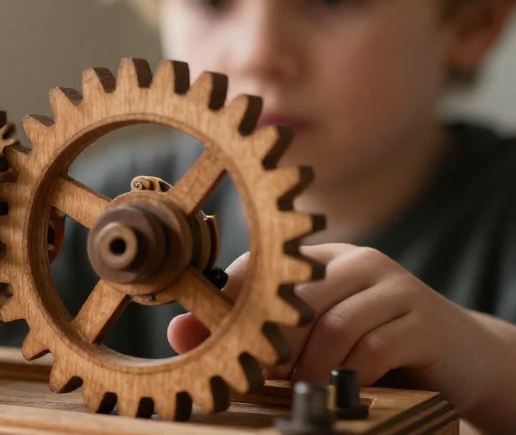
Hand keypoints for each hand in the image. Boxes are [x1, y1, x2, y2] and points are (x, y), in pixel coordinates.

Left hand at [167, 244, 493, 425]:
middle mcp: (357, 262)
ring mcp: (392, 287)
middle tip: (260, 374)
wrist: (463, 356)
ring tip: (299, 385)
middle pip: (295, 294)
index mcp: (322, 258)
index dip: (234, 305)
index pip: (261, 266)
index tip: (220, 341)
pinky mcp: (421, 320)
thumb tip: (179, 332)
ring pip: (331, 323)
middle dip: (271, 341)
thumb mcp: (313, 335)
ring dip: (307, 364)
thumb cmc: (376, 344)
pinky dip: (348, 372)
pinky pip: (372, 347)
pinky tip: (342, 386)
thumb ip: (252, 334)